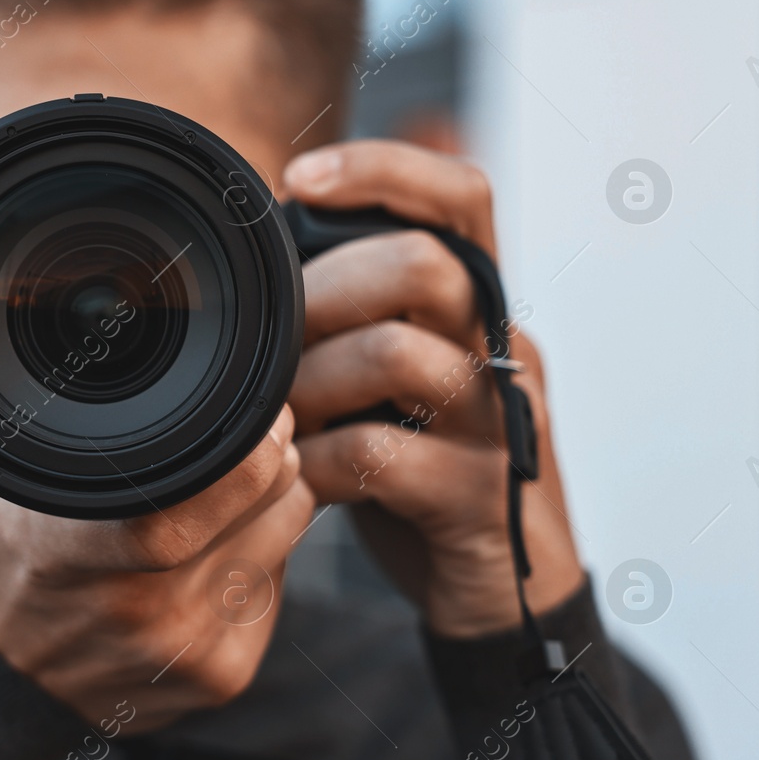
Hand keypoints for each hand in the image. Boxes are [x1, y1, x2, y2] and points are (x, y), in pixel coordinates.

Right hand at [0, 400, 314, 730]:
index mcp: (56, 555)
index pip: (171, 516)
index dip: (233, 452)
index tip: (248, 404)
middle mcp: (125, 615)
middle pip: (256, 506)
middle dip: (268, 449)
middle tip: (248, 419)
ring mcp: (178, 654)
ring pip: (282, 535)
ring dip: (272, 492)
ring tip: (222, 475)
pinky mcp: (220, 677)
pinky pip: (280, 580)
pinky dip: (265, 542)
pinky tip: (216, 536)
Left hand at [281, 140, 584, 637]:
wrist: (497, 592)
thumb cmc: (420, 468)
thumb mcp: (389, 379)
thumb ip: (354, 317)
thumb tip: (256, 260)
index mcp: (481, 305)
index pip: (462, 192)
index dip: (383, 168)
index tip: (297, 178)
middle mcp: (502, 349)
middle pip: (422, 264)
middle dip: (321, 293)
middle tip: (270, 342)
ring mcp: (499, 424)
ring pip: (397, 354)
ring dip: (309, 381)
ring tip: (276, 416)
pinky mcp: (477, 498)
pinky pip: (378, 455)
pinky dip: (315, 463)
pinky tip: (298, 479)